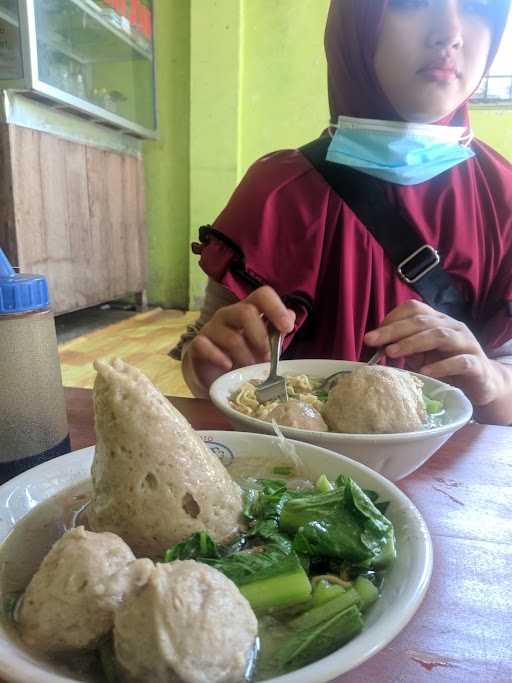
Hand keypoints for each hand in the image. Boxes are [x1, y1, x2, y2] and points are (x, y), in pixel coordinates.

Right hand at [184, 286, 295, 395]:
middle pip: (246, 312)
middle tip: (266, 358)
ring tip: (250, 369)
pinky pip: (206, 346)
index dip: (276, 307)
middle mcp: (228, 315)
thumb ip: (275, 331)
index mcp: (248, 310)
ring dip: (246, 356)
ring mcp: (211, 329)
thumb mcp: (262, 345)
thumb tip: (291, 316)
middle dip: (261, 339)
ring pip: (231, 337)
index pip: (262, 295)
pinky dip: (219, 358)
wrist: (213, 375)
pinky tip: (228, 366)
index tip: (287, 327)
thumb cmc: (241, 356)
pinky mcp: (197, 345)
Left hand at [364, 299, 501, 406]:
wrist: (483, 384)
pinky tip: (424, 372)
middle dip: (394, 330)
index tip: (372, 335)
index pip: (414, 308)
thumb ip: (405, 349)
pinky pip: (460, 362)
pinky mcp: (477, 365)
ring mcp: (467, 344)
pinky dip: (441, 366)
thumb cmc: (447, 367)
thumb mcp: (422, 356)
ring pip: (439, 336)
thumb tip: (378, 347)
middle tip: (371, 341)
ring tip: (392, 353)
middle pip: (422, 321)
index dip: (392, 318)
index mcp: (438, 321)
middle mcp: (453, 327)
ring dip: (412, 343)